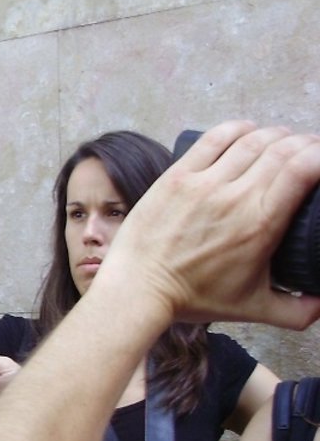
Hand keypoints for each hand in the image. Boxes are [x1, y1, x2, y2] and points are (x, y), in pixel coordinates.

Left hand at [101, 122, 319, 328]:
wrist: (139, 288)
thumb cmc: (194, 298)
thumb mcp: (255, 309)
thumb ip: (299, 312)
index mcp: (260, 224)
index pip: (303, 169)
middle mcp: (234, 197)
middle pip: (282, 149)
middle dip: (306, 143)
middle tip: (312, 151)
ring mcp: (203, 183)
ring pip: (251, 141)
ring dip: (276, 134)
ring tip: (286, 140)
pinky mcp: (176, 176)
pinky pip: (212, 140)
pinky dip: (236, 128)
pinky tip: (250, 129)